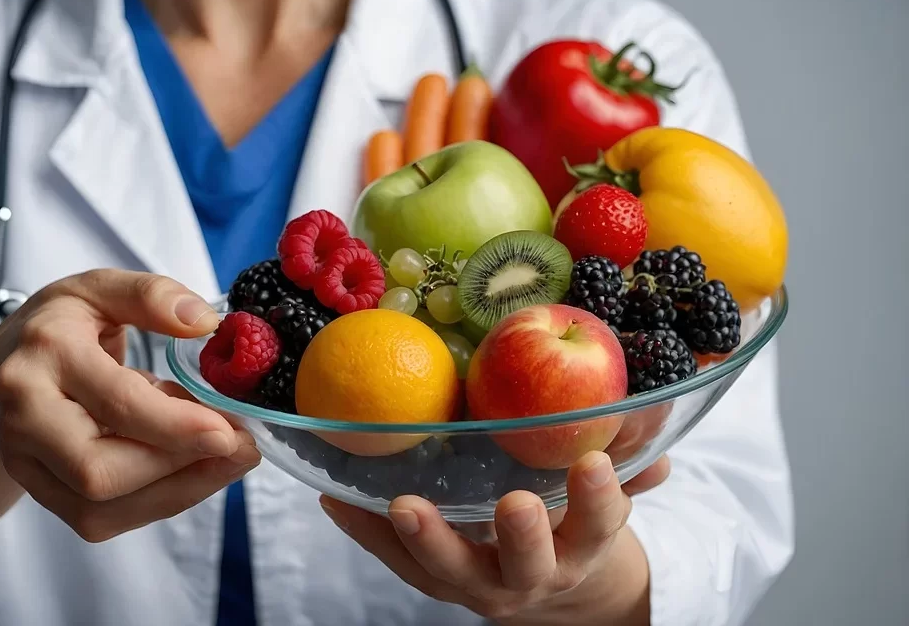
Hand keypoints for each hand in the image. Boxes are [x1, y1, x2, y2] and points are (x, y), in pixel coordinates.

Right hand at [0, 269, 259, 541]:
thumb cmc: (58, 329)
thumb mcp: (99, 289)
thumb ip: (150, 295)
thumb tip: (203, 321)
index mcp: (45, 353)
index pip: (116, 402)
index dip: (177, 425)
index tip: (230, 430)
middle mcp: (24, 413)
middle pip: (99, 470)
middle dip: (179, 467)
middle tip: (240, 445)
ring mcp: (25, 461)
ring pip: (100, 509)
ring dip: (177, 491)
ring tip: (225, 460)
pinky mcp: (40, 494)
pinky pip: (100, 520)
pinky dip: (156, 502)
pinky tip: (190, 472)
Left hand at [320, 452, 668, 623]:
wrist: (552, 585)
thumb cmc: (575, 519)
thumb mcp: (608, 490)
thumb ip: (630, 452)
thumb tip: (657, 406)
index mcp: (583, 545)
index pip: (600, 524)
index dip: (600, 498)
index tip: (593, 463)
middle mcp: (532, 574)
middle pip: (526, 563)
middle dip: (522, 537)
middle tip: (514, 503)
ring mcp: (478, 583)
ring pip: (451, 570)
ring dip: (427, 539)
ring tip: (403, 505)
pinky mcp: (433, 579)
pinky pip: (395, 559)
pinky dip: (365, 530)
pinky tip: (334, 497)